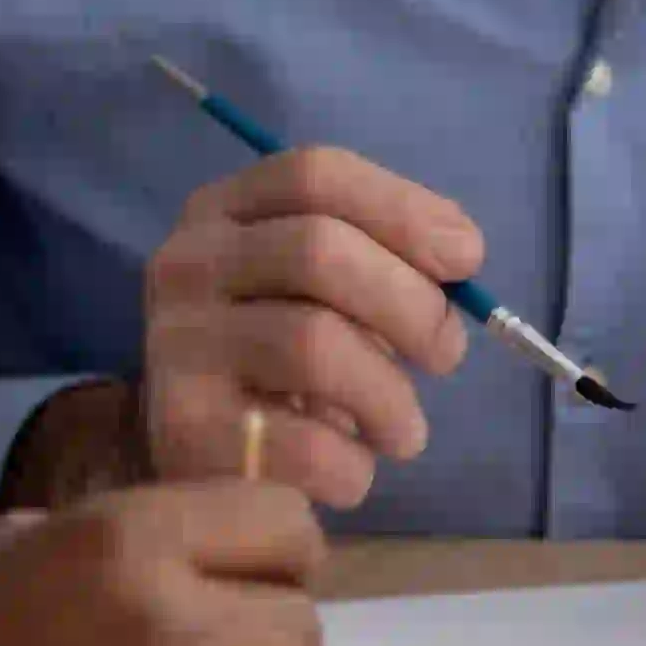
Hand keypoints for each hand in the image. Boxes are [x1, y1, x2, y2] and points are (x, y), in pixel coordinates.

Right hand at [133, 141, 487, 501]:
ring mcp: (178, 345)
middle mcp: (187, 264)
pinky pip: (303, 441)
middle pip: (317, 249)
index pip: (315, 174)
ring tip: (406, 431)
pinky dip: (353, 462)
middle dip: (410, 302)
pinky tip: (355, 467)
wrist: (205, 471)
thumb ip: (384, 259)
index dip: (403, 208)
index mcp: (223, 210)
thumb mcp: (325, 294)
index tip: (467, 257)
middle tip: (446, 353)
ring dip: (389, 395)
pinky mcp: (185, 431)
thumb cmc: (282, 365)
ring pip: (312, 343)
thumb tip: (458, 251)